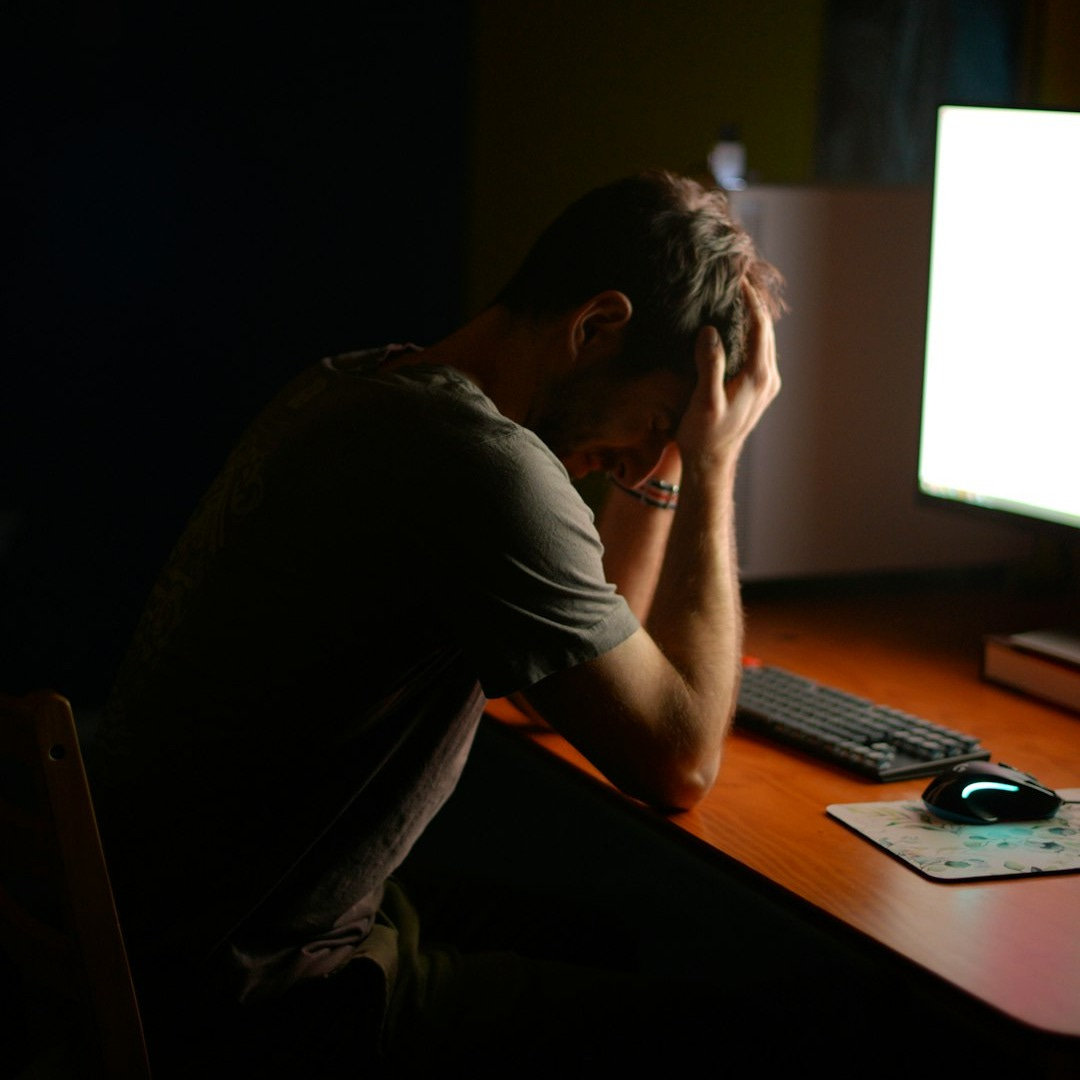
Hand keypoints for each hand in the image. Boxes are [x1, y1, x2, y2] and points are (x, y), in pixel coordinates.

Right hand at [675, 283, 779, 478]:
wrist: (711, 462)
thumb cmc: (704, 434)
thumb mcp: (704, 400)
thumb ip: (710, 364)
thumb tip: (710, 331)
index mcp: (758, 376)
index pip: (759, 326)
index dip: (749, 299)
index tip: (738, 277)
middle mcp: (768, 378)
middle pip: (766, 329)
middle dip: (753, 302)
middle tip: (737, 278)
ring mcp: (767, 383)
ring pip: (765, 340)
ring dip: (753, 317)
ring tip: (736, 295)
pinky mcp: (759, 388)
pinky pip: (759, 351)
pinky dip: (750, 333)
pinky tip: (735, 325)